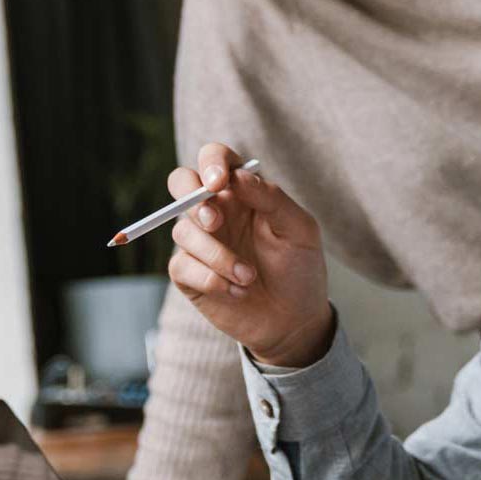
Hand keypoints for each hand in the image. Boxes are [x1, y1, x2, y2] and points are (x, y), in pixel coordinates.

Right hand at [167, 144, 333, 367]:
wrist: (294, 320)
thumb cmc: (300, 268)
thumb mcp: (299, 230)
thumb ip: (272, 198)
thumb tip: (238, 176)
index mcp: (241, 192)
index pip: (215, 159)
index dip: (210, 163)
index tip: (220, 183)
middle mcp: (216, 211)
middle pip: (181, 183)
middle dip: (192, 200)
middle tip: (215, 222)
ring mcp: (200, 243)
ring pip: (184, 232)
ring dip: (218, 256)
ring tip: (249, 278)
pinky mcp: (190, 274)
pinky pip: (182, 266)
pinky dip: (210, 279)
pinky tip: (237, 291)